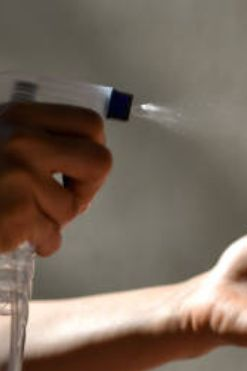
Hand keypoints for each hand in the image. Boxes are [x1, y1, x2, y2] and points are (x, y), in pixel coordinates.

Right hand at [0, 102, 111, 254]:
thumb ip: (35, 143)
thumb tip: (90, 163)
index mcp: (16, 116)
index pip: (89, 124)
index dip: (93, 149)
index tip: (79, 167)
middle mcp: (21, 141)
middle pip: (100, 162)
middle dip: (88, 187)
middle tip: (67, 199)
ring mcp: (19, 178)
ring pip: (71, 207)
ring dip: (51, 218)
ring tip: (19, 214)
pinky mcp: (16, 214)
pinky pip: (51, 236)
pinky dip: (38, 242)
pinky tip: (11, 233)